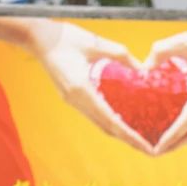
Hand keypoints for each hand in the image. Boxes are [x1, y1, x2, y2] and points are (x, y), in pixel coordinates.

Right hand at [0, 19, 153, 154]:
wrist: (36, 36)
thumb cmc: (65, 37)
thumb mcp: (96, 42)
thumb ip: (120, 55)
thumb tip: (143, 69)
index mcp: (81, 89)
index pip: (110, 120)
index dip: (129, 135)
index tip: (145, 146)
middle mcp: (75, 99)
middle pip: (105, 127)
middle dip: (128, 139)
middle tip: (150, 148)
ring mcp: (71, 99)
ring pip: (98, 122)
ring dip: (118, 132)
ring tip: (140, 139)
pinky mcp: (70, 96)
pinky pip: (93, 113)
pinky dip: (109, 121)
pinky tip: (123, 121)